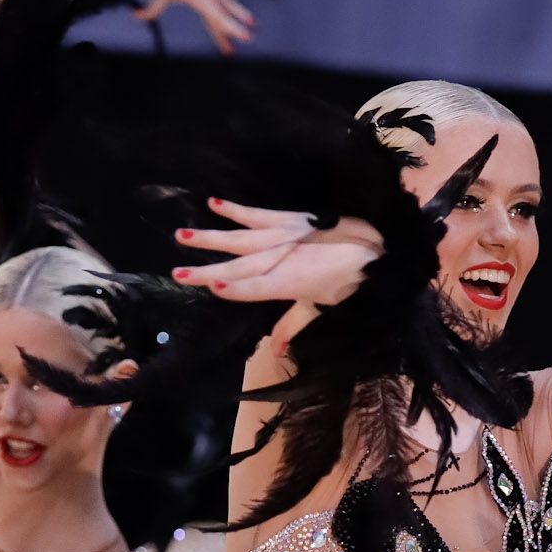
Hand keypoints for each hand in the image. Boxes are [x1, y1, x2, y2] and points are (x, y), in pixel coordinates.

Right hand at [171, 199, 383, 303]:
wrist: (374, 249)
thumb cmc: (349, 283)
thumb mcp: (322, 306)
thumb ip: (293, 323)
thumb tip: (277, 348)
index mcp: (293, 284)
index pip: (260, 288)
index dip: (239, 289)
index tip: (216, 289)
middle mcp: (285, 258)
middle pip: (241, 266)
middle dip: (208, 269)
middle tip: (177, 273)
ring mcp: (285, 236)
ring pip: (242, 239)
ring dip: (211, 238)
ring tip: (182, 235)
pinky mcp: (289, 218)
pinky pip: (258, 214)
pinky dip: (236, 209)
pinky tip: (213, 203)